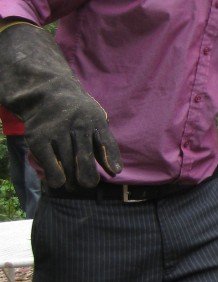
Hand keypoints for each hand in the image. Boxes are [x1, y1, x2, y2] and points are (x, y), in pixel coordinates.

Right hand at [0, 22, 122, 188]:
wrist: (47, 94)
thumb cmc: (79, 116)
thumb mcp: (97, 122)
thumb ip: (106, 146)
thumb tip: (116, 172)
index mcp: (95, 120)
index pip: (105, 142)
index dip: (111, 159)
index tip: (115, 172)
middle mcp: (77, 125)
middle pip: (83, 158)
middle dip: (87, 176)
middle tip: (89, 185)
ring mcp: (56, 131)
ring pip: (66, 163)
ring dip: (71, 180)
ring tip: (74, 186)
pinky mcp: (38, 138)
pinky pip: (48, 162)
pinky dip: (55, 176)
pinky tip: (59, 182)